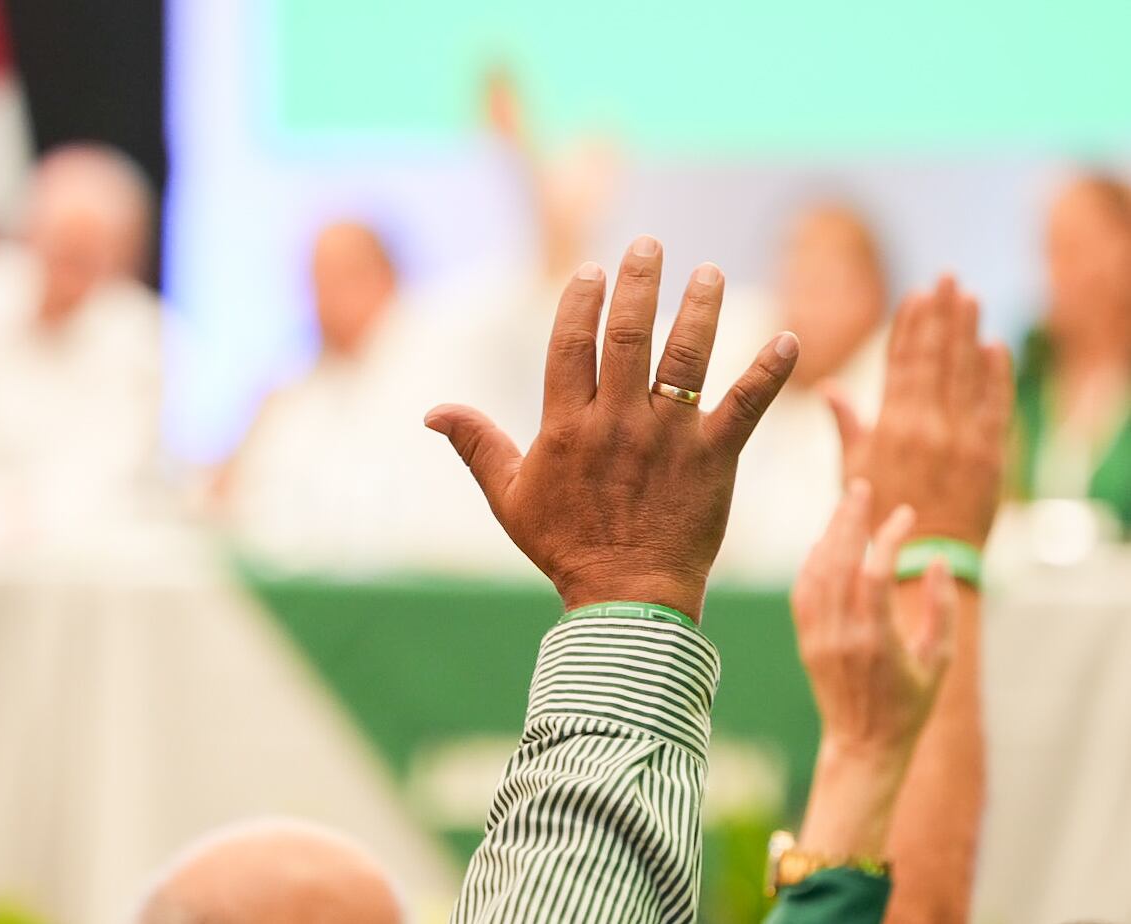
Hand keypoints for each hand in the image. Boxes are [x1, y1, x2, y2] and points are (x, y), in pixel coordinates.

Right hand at [426, 236, 798, 616]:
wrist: (625, 600)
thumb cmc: (564, 547)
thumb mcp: (508, 497)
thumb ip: (476, 445)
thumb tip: (432, 411)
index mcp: (566, 427)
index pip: (571, 344)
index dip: (581, 300)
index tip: (593, 269)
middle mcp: (618, 422)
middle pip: (630, 336)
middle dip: (640, 283)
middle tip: (651, 244)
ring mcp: (669, 439)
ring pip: (687, 358)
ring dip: (701, 309)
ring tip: (710, 272)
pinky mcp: (713, 459)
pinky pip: (746, 407)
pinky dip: (769, 371)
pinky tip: (790, 338)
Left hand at [792, 480, 955, 761]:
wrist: (864, 745)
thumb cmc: (911, 705)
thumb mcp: (939, 660)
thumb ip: (941, 608)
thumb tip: (935, 558)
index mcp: (878, 641)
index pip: (876, 573)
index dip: (888, 538)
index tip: (904, 515)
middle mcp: (842, 635)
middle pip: (838, 563)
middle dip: (848, 520)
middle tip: (861, 487)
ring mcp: (818, 638)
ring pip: (816, 573)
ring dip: (829, 535)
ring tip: (846, 507)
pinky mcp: (805, 641)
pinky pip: (802, 592)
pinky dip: (811, 563)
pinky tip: (823, 543)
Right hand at [823, 277, 1012, 546]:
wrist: (925, 559)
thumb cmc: (879, 516)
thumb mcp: (853, 470)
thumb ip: (846, 425)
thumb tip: (827, 388)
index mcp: (891, 427)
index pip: (900, 364)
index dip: (908, 326)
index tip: (914, 294)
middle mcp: (927, 426)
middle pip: (935, 358)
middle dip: (941, 315)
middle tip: (947, 278)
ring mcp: (962, 438)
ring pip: (966, 373)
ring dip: (969, 332)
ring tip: (970, 297)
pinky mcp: (990, 452)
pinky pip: (996, 404)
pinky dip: (997, 373)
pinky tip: (995, 345)